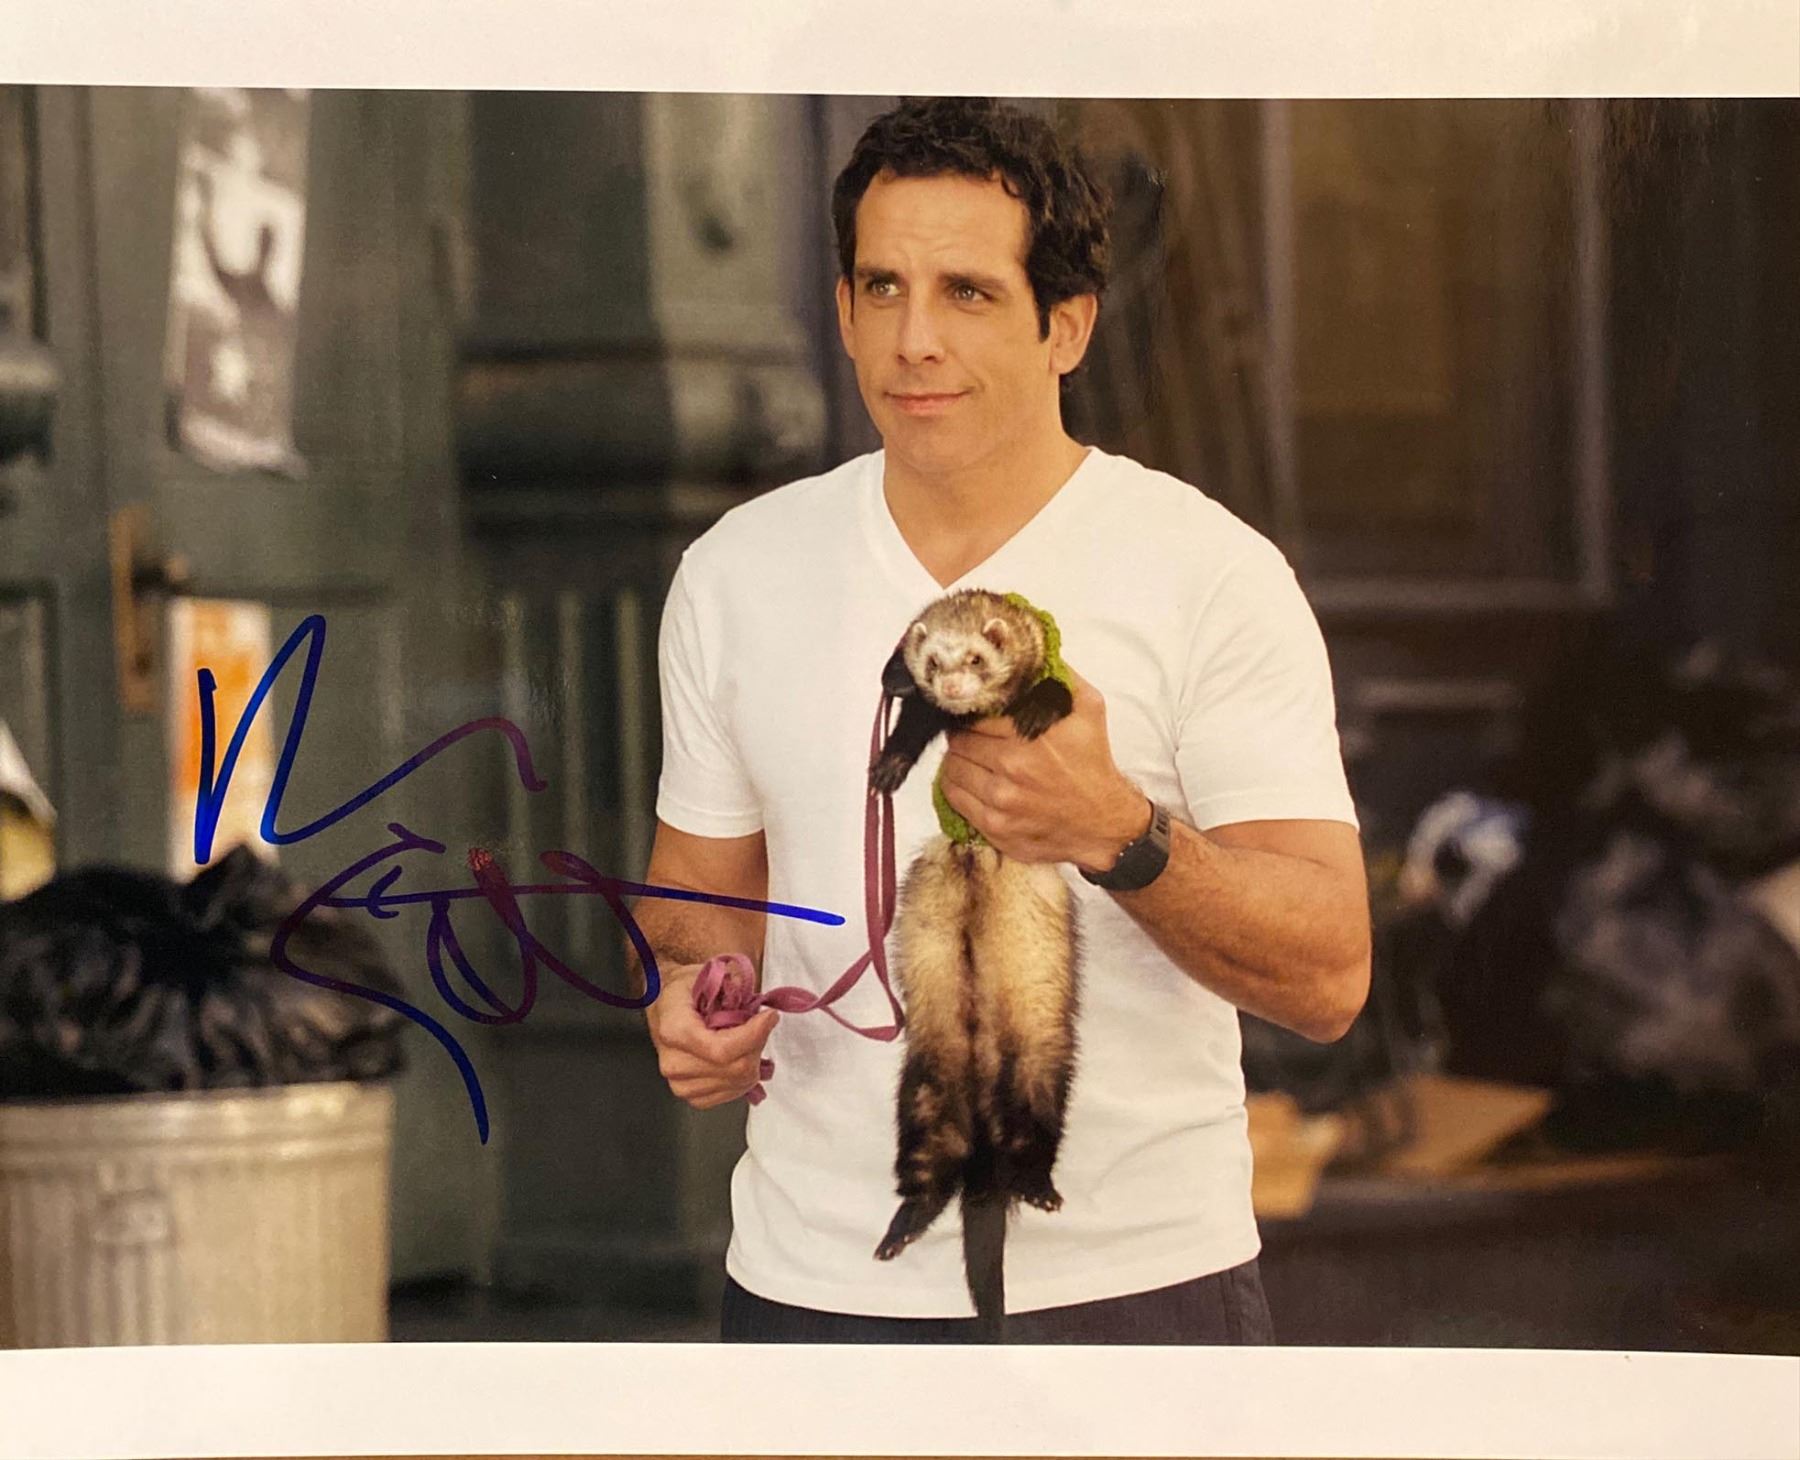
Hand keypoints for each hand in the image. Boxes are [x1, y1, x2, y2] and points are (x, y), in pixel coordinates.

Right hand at [645, 961, 778, 1109]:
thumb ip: (733, 987)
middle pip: (734, 1068)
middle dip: (758, 1044)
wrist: (664, 1006)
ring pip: (738, 1083)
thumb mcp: (705, 974)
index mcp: (674, 1030)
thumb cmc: (685, 990)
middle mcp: (673, 1062)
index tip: (769, 1016)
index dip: (754, 1036)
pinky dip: (744, 1077)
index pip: (722, 1049)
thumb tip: (757, 1004)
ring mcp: (680, 1083)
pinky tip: (742, 1057)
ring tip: (749, 1038)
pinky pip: (730, 1095)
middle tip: (762, 1023)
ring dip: (754, 1060)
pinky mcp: (691, 1095)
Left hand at [939, 665, 1150, 870]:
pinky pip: (953, 798)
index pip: (975, 713)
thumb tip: (1032, 651)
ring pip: (951, 768)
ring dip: (957, 761)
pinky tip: (971, 780)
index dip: (971, 710)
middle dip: (962, 735)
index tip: (974, 712)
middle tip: (971, 736)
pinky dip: (955, 786)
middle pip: (958, 740)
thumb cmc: (1092, 763)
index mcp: (1033, 733)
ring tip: (972, 758)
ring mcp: (1001, 799)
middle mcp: (1014, 766)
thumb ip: (1060, 675)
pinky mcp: (994, 826)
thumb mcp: (1088, 709)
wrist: (1103, 822)